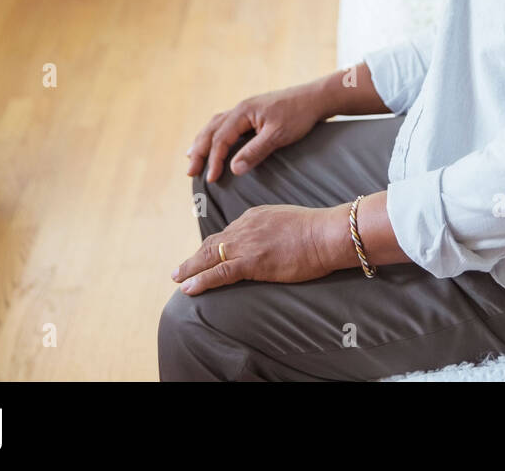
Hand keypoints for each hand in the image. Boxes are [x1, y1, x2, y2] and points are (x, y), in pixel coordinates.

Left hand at [171, 203, 343, 294]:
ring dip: (190, 269)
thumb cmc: (317, 230)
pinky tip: (188, 288)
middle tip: (181, 269)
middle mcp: (245, 227)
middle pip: (213, 243)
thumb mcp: (290, 221)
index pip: (228, 232)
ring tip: (178, 278)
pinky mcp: (251, 262)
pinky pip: (218, 273)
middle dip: (195, 257)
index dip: (215, 246)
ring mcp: (246, 244)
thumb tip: (274, 241)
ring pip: (209, 257)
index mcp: (255, 216)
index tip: (207, 255)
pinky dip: (200, 280)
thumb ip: (274, 229)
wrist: (326, 234)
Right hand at [186, 84, 326, 181]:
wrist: (315, 98)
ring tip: (192, 157)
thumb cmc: (299, 115)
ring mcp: (246, 110)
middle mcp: (240, 108)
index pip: (221, 139)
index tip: (211, 179)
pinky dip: (215, 134)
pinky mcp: (253, 113)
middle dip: (199, 152)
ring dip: (203, 141)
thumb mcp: (278, 135)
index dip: (213, 160)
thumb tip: (233, 169)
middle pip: (211, 130)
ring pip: (216, 125)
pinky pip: (226, 124)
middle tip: (190, 173)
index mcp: (243, 111)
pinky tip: (215, 142)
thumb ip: (255, 151)